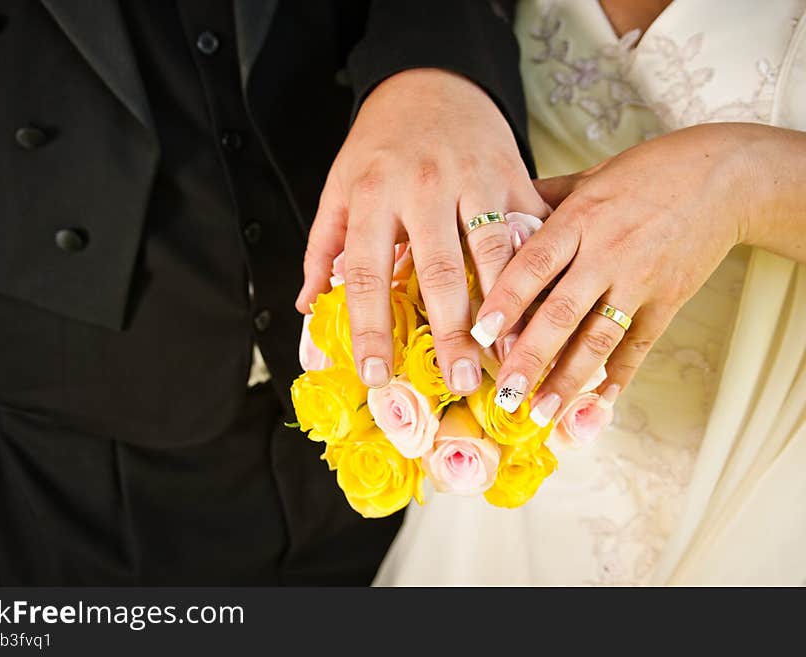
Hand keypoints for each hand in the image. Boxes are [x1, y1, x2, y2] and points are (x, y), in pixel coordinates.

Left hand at [296, 68, 544, 392]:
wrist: (430, 83)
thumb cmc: (379, 145)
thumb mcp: (339, 186)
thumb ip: (321, 246)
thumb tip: (306, 306)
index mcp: (372, 195)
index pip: (364, 272)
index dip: (370, 328)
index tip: (377, 374)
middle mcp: (424, 186)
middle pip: (438, 270)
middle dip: (451, 332)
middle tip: (460, 382)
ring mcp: (474, 178)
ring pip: (493, 252)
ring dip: (506, 309)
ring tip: (511, 356)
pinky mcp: (513, 174)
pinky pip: (530, 227)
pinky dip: (540, 270)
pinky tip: (548, 308)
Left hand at [475, 123, 759, 423]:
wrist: (725, 178)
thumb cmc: (649, 172)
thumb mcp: (590, 175)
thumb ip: (544, 199)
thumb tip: (499, 216)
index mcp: (580, 219)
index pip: (534, 265)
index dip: (506, 301)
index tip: (480, 334)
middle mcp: (608, 253)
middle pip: (561, 312)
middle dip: (530, 357)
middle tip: (504, 392)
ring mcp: (640, 281)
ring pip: (598, 339)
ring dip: (568, 379)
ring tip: (543, 411)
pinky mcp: (667, 300)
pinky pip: (639, 346)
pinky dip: (619, 377)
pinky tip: (597, 403)